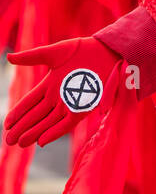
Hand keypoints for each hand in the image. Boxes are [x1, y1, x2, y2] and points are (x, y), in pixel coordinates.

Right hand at [3, 36, 122, 147]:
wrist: (107, 51)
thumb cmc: (83, 50)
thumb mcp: (55, 52)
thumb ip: (31, 57)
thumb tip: (9, 58)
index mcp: (49, 84)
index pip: (29, 102)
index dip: (18, 113)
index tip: (6, 124)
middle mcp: (58, 97)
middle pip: (35, 116)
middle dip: (22, 128)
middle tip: (9, 140)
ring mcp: (69, 103)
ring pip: (47, 122)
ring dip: (34, 133)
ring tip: (20, 143)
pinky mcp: (83, 108)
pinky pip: (65, 123)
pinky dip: (53, 132)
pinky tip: (41, 141)